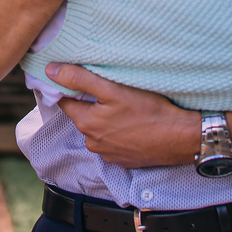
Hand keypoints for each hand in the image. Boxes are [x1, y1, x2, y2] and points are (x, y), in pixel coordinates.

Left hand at [47, 63, 200, 167]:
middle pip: (83, 116)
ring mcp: (109, 154)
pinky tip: (132, 124)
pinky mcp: (124, 161)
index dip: (68, 88)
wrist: (181, 138)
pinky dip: (118, 133)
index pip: (65, 101)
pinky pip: (113, 143)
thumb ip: (80, 79)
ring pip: (98, 130)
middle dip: (90, 103)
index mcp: (86, 123)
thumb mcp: (113, 90)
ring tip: (124, 108)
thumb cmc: (149, 111)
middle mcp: (93, 143)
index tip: (78, 79)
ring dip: (105, 120)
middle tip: (109, 91)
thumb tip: (50, 70)